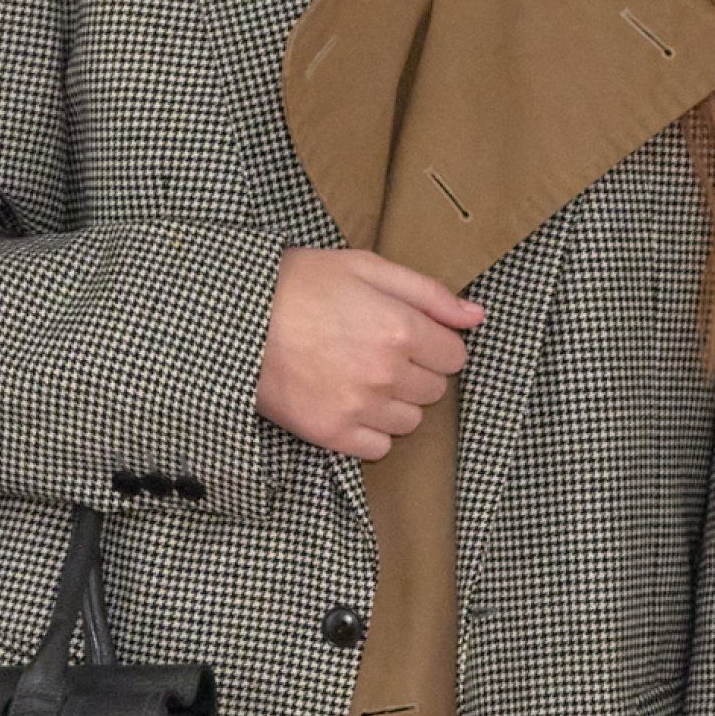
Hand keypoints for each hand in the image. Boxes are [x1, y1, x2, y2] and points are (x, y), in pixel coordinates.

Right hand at [257, 245, 485, 459]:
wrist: (236, 320)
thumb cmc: (300, 284)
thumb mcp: (366, 268)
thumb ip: (428, 293)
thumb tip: (477, 317)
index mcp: (400, 328)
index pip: (455, 356)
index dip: (434, 344)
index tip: (408, 335)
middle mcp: (386, 373)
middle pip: (434, 390)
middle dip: (415, 371)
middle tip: (376, 351)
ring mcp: (359, 407)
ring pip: (410, 421)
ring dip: (394, 402)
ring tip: (359, 377)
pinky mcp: (332, 434)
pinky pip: (378, 447)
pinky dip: (370, 431)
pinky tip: (347, 403)